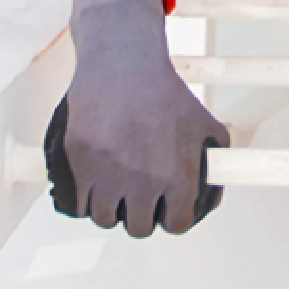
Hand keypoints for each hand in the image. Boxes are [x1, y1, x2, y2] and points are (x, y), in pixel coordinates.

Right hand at [44, 0, 230, 236]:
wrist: (124, 61)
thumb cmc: (165, 94)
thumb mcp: (206, 127)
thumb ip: (213, 167)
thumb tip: (210, 199)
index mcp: (177, 177)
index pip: (176, 225)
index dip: (171, 215)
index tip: (164, 206)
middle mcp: (141, 182)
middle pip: (138, 227)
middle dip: (140, 212)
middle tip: (137, 193)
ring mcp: (105, 174)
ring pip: (104, 218)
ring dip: (110, 206)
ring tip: (114, 183)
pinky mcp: (75, 163)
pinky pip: (75, 205)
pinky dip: (82, 198)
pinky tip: (92, 181)